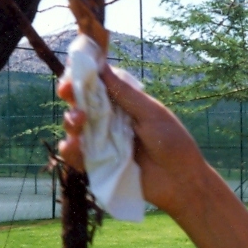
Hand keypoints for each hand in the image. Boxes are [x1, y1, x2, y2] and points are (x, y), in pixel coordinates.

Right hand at [57, 65, 207, 216]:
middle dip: (71, 95)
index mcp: (123, 103)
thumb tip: (102, 65)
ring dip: (70, 121)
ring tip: (79, 122)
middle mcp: (109, 120)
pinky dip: (70, 150)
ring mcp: (102, 142)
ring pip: (75, 127)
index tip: (72, 71)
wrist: (180, 182)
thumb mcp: (151, 113)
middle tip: (68, 92)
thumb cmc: (172, 143)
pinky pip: (76, 156)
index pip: (96, 85)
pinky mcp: (97, 164)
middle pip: (80, 103)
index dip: (81, 76)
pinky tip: (73, 146)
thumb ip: (125, 93)